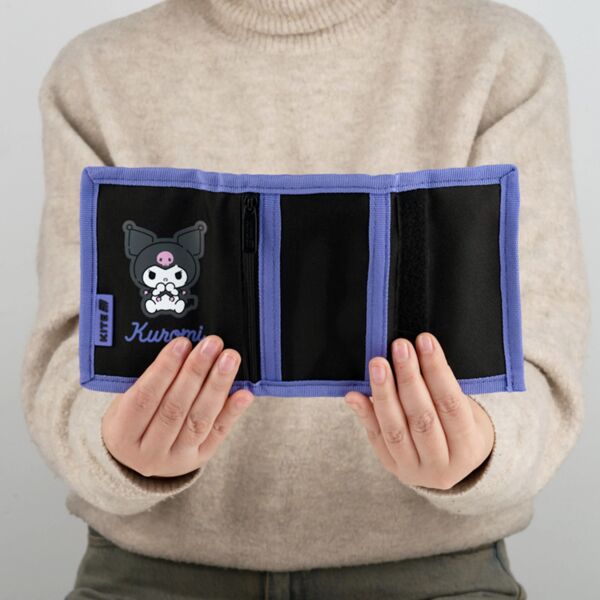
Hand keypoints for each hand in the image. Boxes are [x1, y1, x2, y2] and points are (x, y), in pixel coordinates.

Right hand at [101, 335, 253, 478]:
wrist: (140, 459)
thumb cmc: (134, 418)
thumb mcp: (125, 403)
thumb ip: (149, 381)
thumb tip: (183, 347)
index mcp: (121, 435)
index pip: (144, 399)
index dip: (163, 369)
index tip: (182, 343)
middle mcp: (148, 451)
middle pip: (174, 409)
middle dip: (195, 372)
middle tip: (212, 344)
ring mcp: (176, 459)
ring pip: (198, 420)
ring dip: (216, 386)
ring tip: (229, 358)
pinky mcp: (200, 458)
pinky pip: (218, 434)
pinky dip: (232, 411)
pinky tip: (244, 393)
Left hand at [344, 332, 494, 489]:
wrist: (449, 467)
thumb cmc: (458, 428)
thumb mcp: (466, 412)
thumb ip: (443, 388)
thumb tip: (417, 352)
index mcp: (468, 447)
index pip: (451, 404)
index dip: (437, 371)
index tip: (424, 340)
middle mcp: (442, 464)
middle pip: (423, 418)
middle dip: (409, 378)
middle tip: (400, 346)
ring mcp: (414, 469)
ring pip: (396, 430)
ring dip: (384, 393)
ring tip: (378, 364)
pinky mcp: (391, 466)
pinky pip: (375, 438)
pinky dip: (364, 414)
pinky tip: (354, 394)